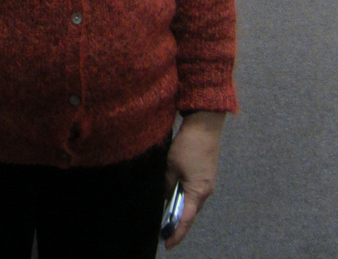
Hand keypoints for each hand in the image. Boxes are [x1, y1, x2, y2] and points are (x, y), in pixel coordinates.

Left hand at [163, 111, 225, 249]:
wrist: (205, 126)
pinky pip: (195, 192)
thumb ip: (167, 184)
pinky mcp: (207, 174)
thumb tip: (163, 197)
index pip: (186, 219)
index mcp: (198, 191)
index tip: (168, 245)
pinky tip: (176, 196)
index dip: (176, 233)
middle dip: (178, 222)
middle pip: (191, 213)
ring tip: (168, 215)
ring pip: (193, 202)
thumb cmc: (187, 146)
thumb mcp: (171, 165)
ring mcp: (208, 183)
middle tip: (164, 231)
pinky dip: (185, 197)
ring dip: (182, 208)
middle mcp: (206, 191)